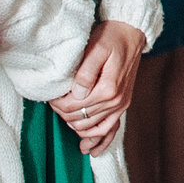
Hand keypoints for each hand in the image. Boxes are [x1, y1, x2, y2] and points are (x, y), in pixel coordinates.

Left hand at [50, 19, 144, 155]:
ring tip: (64, 118)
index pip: (75, 106)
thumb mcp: (97, 48)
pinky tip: (90, 150)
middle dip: (64, 114)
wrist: (133, 32)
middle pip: (82, 119)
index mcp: (108, 89)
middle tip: (54, 102)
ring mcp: (121, 105)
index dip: (58, 104)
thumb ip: (85, 73)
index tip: (50, 96)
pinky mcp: (123, 105)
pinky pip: (112, 130)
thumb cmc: (113, 36)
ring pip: (94, 128)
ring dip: (76, 127)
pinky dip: (101, 142)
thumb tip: (75, 94)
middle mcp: (116, 101)